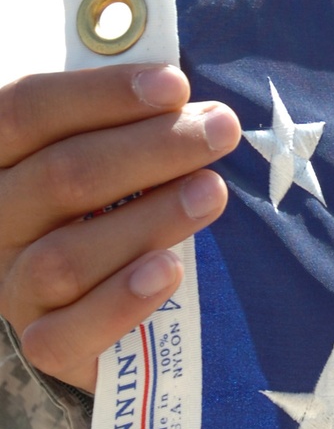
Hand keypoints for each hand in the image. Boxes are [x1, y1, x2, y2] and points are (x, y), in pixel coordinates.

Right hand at [0, 64, 240, 393]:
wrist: (89, 316)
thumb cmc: (101, 212)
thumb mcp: (103, 160)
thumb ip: (125, 126)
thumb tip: (183, 94)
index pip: (26, 110)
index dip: (100, 94)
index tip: (174, 84)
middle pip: (59, 176)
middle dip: (149, 149)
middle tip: (218, 131)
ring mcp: (10, 286)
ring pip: (66, 255)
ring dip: (148, 219)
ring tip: (212, 192)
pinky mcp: (41, 344)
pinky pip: (68, 331)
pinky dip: (120, 301)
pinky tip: (167, 270)